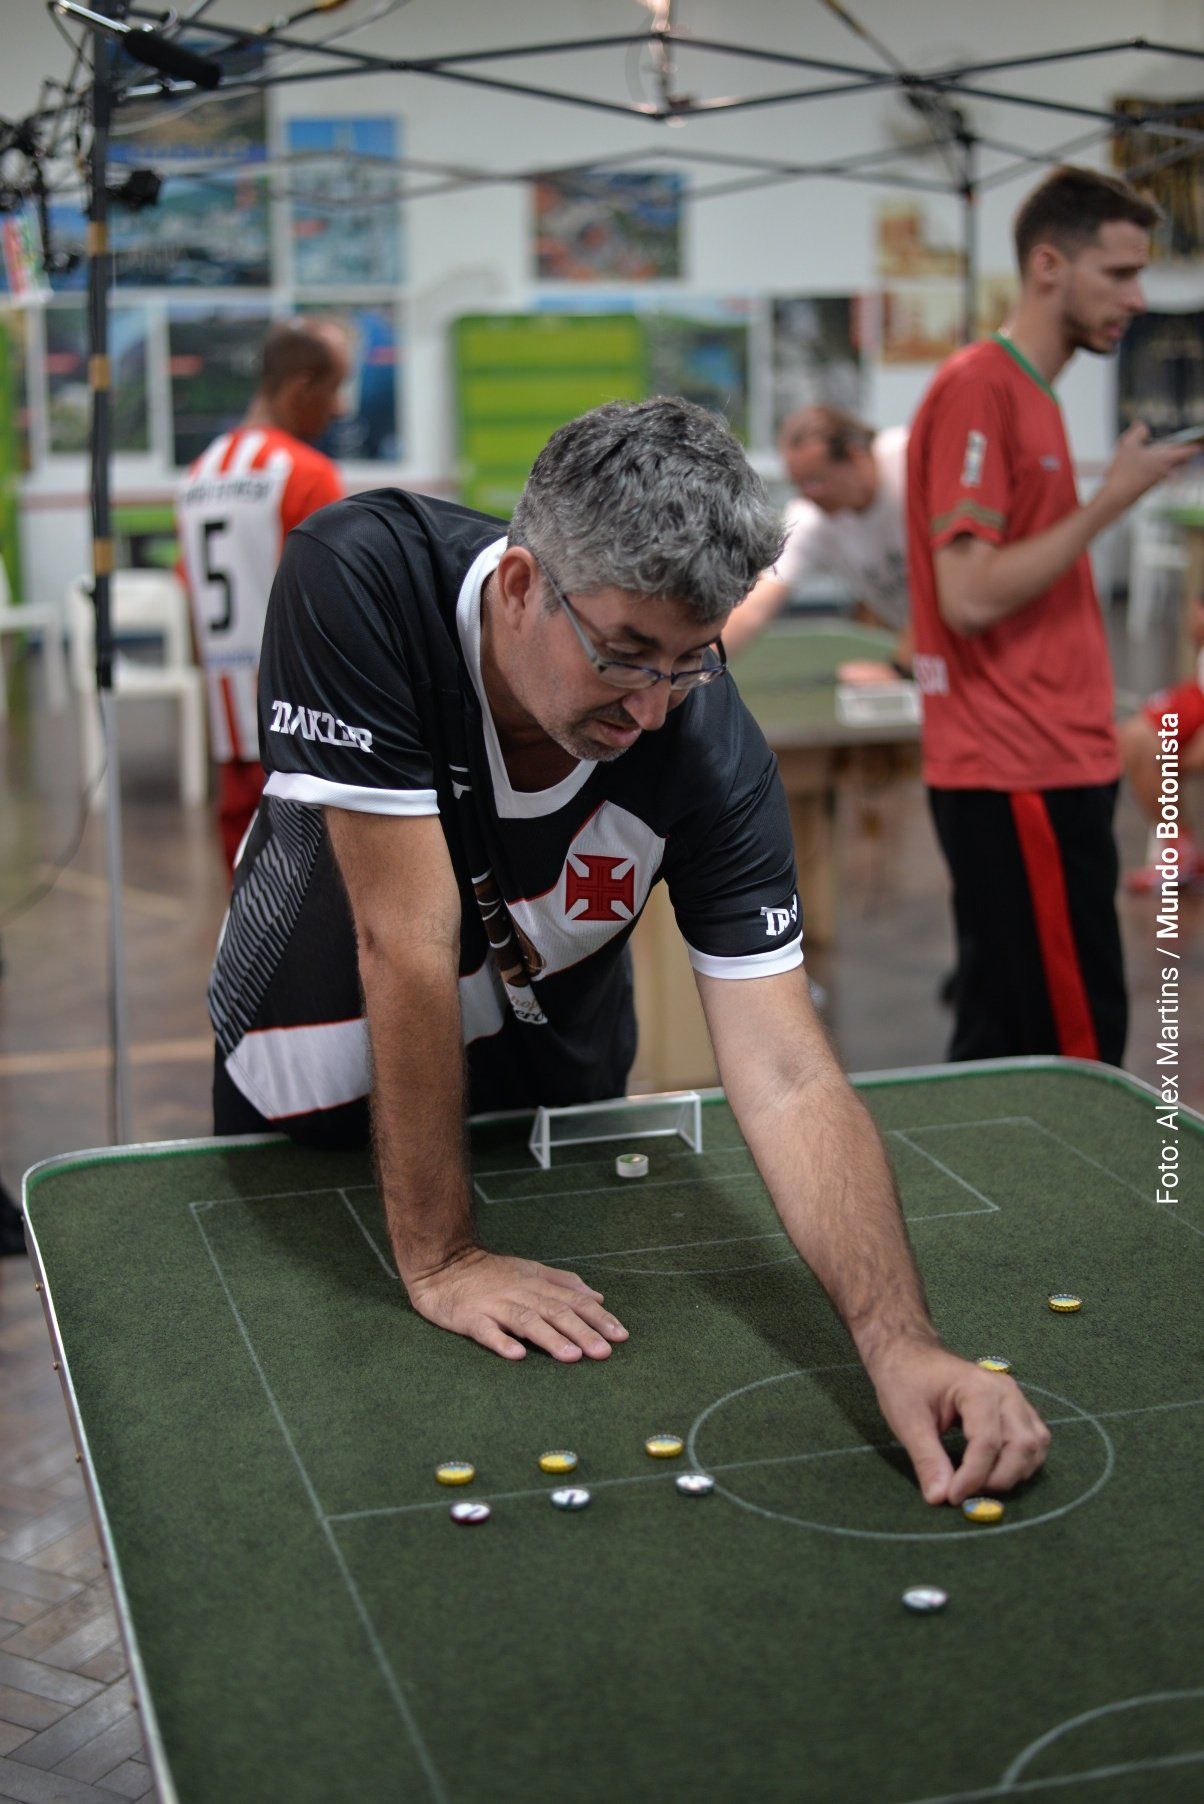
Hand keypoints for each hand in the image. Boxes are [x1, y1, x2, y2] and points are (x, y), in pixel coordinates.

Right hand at [406, 1248, 628, 1361]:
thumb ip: (563, 1283)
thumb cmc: (489, 1272)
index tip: (620, 1335)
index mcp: (536, 1284)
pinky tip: (517, 1355)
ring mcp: (494, 1305)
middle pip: (555, 1312)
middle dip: (582, 1332)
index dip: (598, 1317)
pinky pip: (486, 1330)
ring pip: (527, 1321)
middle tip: (604, 1352)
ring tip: (571, 1356)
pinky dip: (502, 1342)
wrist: (442, 1263)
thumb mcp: (529, 1270)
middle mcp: (520, 1293)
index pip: (573, 1300)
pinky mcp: (469, 1317)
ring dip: (550, 1338)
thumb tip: (597, 1297)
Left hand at [867, 1341, 1050, 1505]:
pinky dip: (1021, 1461)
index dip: (973, 1478)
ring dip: (1014, 1473)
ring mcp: (1015, 1398)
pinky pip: (1034, 1439)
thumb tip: (940, 1499)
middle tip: (967, 1494)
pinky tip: (996, 1471)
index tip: (951, 1498)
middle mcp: (1005, 1391)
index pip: (987, 1443)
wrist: (908, 1353)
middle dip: (998, 1479)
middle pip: (1021, 1445)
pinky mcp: (1016, 1407)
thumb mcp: (907, 1420)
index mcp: (977, 1388)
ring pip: (1034, 1445)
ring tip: (980, 1484)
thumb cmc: (905, 1380)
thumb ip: (927, 1460)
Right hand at [1101, 422, 1196, 513]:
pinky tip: (1140, 464)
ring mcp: (1158, 480)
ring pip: (1170, 467)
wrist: (1116, 498)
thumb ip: (1138, 431)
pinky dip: (1155, 467)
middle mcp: (1165, 470)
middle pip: (1182, 460)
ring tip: (1155, 452)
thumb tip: (1142, 425)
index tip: (1201, 441)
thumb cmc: (1124, 471)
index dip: (1196, 444)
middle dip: (1183, 453)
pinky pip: (1159, 474)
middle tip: (1186, 446)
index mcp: (1165, 458)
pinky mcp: (1149, 487)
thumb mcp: (1128, 444)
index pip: (1188, 451)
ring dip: (1166, 459)